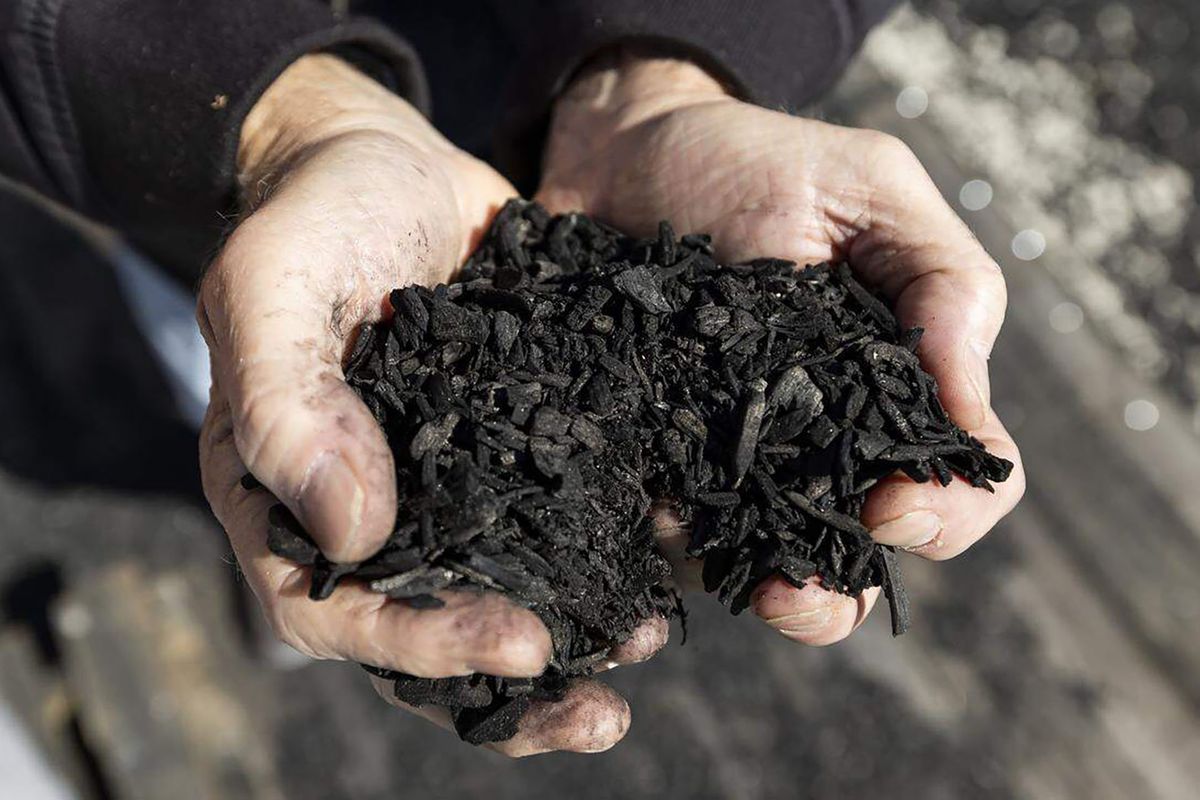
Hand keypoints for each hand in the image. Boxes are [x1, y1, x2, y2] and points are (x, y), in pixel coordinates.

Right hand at [198, 55, 658, 755]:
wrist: (384, 161)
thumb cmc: (312, 216)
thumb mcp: (274, 288)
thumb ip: (285, 404)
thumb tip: (350, 534)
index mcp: (287, 500)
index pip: (339, 611)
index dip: (423, 643)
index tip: (517, 644)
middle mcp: (371, 515)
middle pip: (430, 632)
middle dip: (515, 684)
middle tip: (603, 711)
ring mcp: (448, 489)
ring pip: (504, 591)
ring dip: (577, 634)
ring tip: (651, 640)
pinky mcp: (513, 448)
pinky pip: (558, 517)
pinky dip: (613, 547)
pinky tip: (676, 557)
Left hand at [540, 49, 1025, 644]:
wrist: (628, 152)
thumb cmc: (759, 162)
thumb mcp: (870, 188)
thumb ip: (940, 281)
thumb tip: (967, 411)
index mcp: (893, 386)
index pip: (961, 478)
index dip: (947, 512)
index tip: (894, 504)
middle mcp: (822, 441)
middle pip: (859, 556)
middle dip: (839, 594)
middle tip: (795, 588)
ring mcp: (734, 461)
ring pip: (767, 566)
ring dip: (763, 596)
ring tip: (737, 583)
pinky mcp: (652, 458)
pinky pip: (667, 529)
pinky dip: (665, 550)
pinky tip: (648, 533)